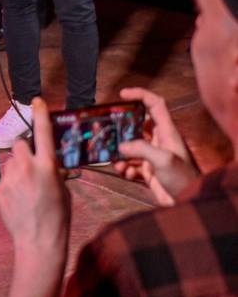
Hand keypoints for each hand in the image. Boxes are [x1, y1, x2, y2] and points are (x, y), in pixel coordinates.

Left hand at [0, 97, 70, 253]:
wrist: (38, 241)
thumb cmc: (57, 217)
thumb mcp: (63, 190)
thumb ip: (55, 171)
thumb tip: (49, 162)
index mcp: (47, 166)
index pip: (43, 133)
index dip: (40, 115)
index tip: (37, 101)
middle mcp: (26, 167)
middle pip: (20, 144)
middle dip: (25, 150)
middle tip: (32, 165)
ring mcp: (10, 177)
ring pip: (10, 161)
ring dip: (17, 168)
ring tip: (26, 189)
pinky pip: (4, 176)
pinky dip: (10, 182)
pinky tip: (18, 198)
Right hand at [114, 87, 199, 204]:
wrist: (188, 202)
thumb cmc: (183, 178)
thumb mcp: (164, 160)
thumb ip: (141, 149)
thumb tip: (121, 146)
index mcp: (167, 132)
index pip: (155, 105)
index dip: (140, 95)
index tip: (122, 95)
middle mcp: (159, 141)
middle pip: (136, 126)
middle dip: (121, 129)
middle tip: (107, 132)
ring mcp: (152, 156)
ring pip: (129, 147)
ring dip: (120, 153)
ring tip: (116, 161)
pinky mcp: (147, 170)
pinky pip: (129, 164)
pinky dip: (124, 167)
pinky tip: (125, 173)